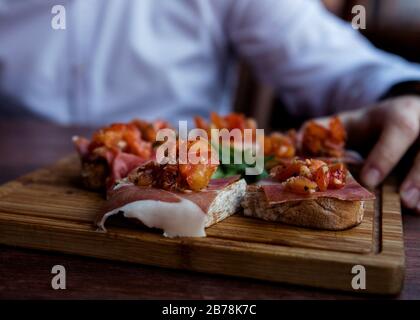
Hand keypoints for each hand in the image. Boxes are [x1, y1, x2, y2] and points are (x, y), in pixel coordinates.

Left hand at [338, 96, 419, 213]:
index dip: (385, 155)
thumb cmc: (375, 124)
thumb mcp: (353, 122)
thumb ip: (327, 130)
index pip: (398, 130)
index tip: (369, 180)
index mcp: (398, 114)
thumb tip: (293, 139)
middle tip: (405, 201)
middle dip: (417, 174)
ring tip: (416, 209)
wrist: (409, 112)